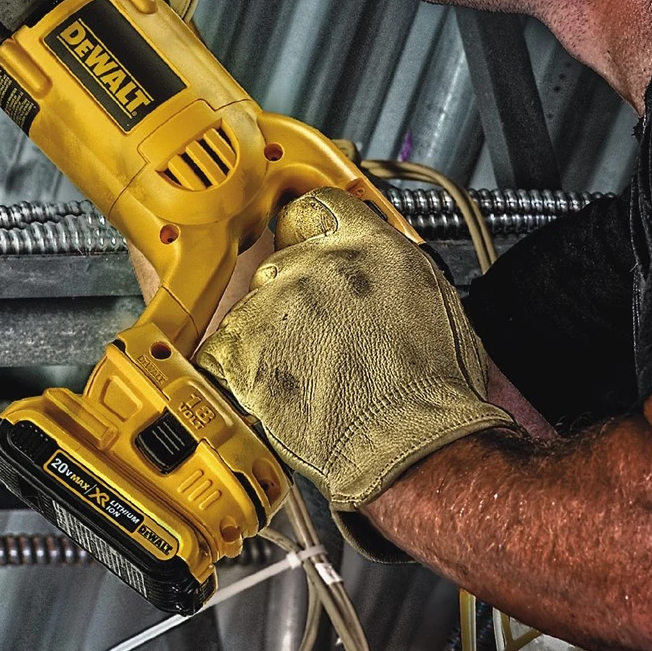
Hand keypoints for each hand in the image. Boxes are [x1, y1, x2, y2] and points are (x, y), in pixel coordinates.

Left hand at [197, 187, 515, 513]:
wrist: (409, 441)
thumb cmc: (432, 387)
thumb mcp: (432, 297)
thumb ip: (389, 263)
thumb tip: (372, 257)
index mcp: (366, 244)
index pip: (313, 208)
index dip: (308, 232)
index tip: (306, 249)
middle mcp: (315, 263)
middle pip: (280, 261)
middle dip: (293, 297)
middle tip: (319, 336)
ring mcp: (275, 303)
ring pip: (251, 305)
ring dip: (268, 335)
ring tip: (306, 374)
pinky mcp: (243, 347)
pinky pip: (219, 348)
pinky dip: (233, 371)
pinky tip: (266, 389)